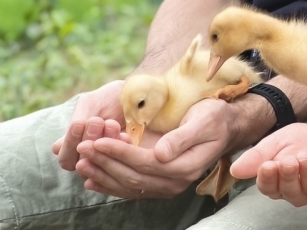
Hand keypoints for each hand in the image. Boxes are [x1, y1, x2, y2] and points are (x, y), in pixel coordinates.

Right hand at [52, 80, 127, 170]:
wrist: (136, 94)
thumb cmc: (108, 99)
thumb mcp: (88, 106)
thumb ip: (75, 125)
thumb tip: (58, 149)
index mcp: (75, 148)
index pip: (66, 159)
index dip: (70, 143)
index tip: (80, 124)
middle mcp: (91, 159)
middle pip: (83, 163)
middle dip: (90, 140)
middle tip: (98, 121)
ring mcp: (109, 162)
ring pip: (102, 164)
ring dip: (105, 143)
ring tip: (111, 123)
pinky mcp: (129, 160)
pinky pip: (123, 161)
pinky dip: (122, 147)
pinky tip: (125, 133)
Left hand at [75, 97, 239, 198]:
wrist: (225, 127)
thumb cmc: (215, 118)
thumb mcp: (204, 121)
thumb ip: (183, 137)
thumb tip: (160, 153)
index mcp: (185, 167)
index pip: (145, 163)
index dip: (120, 152)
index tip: (98, 140)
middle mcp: (175, 182)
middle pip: (133, 177)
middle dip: (105, 162)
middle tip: (82, 148)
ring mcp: (167, 186)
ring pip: (129, 186)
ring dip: (103, 175)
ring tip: (81, 162)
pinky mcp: (160, 184)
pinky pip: (131, 188)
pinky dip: (109, 184)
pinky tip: (92, 179)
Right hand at [230, 123, 306, 206]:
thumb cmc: (302, 141)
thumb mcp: (276, 142)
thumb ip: (257, 155)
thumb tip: (235, 170)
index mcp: (279, 182)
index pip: (268, 188)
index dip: (267, 179)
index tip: (266, 166)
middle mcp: (298, 190)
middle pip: (288, 191)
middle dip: (287, 176)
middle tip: (287, 161)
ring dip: (305, 173)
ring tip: (303, 156)